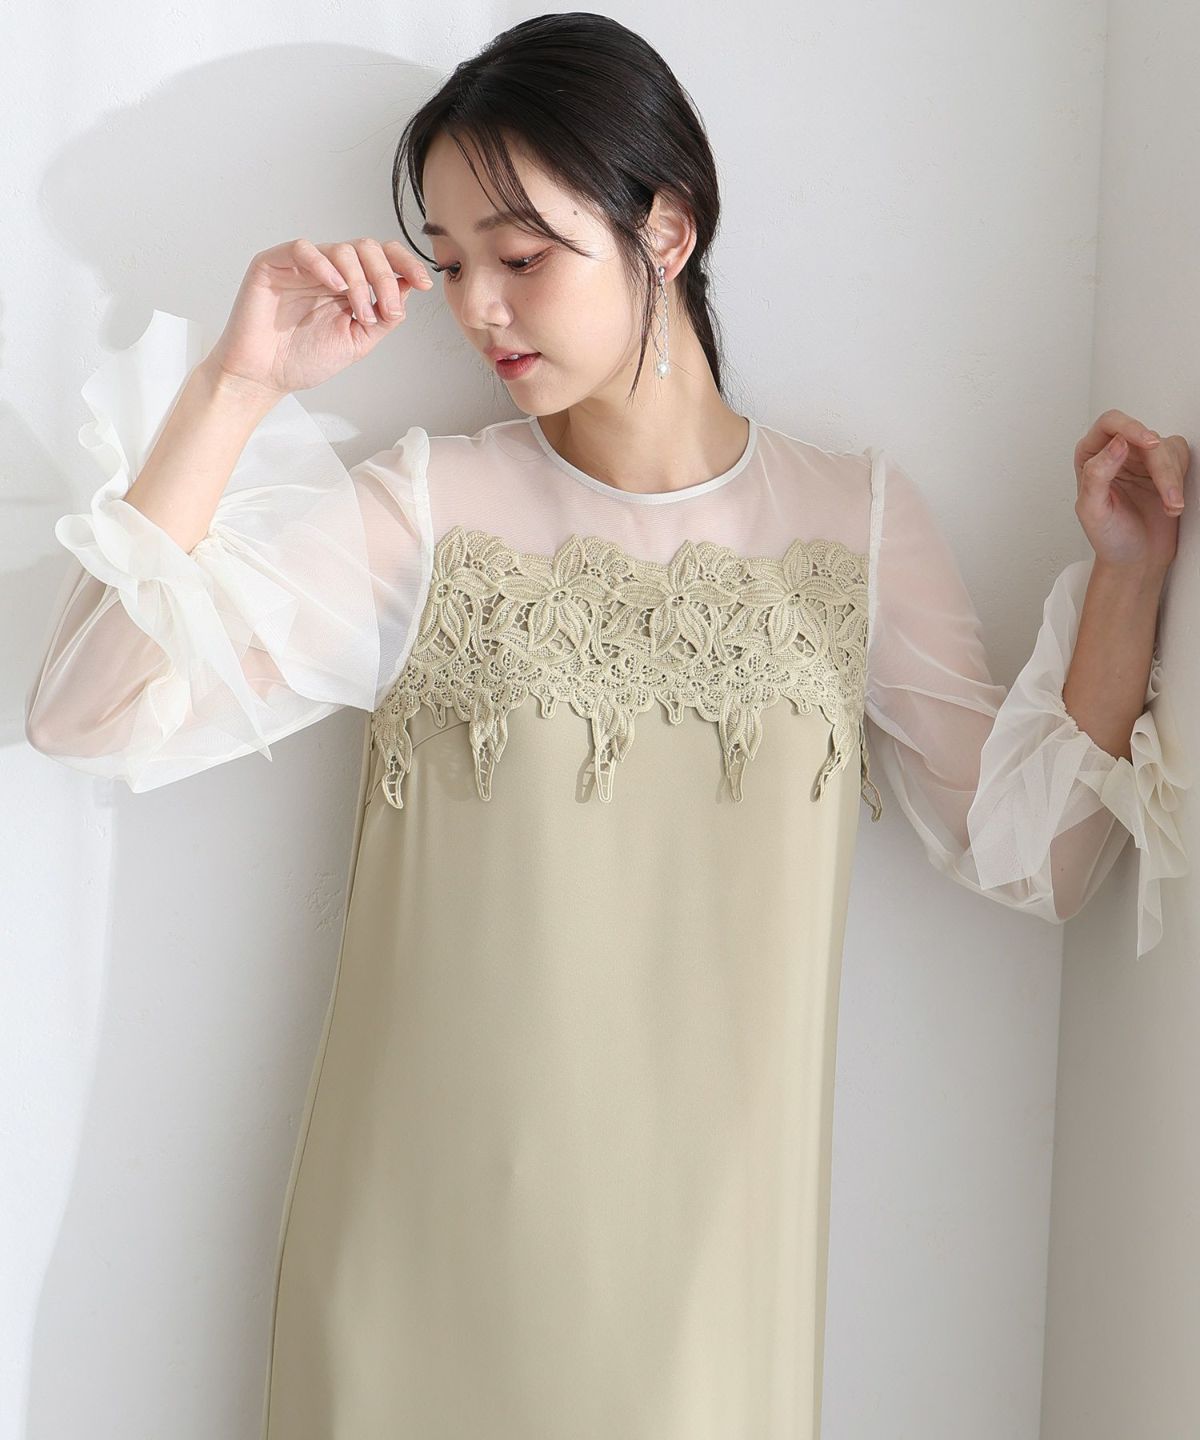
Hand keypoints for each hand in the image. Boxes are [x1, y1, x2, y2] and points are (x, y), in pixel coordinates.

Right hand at [203, 236, 434, 397]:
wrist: (264, 376)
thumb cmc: (304, 359)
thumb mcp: (358, 341)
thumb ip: (384, 316)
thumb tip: (409, 288)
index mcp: (349, 285)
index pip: (383, 258)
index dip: (406, 264)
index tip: (424, 283)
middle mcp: (329, 270)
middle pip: (368, 249)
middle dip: (385, 278)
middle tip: (387, 310)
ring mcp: (302, 265)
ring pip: (343, 249)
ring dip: (360, 281)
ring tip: (359, 312)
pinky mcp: (274, 264)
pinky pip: (303, 249)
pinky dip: (324, 264)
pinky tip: (335, 286)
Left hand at [1074, 410, 1189, 572]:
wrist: (1134, 558)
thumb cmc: (1109, 538)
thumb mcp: (1093, 510)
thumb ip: (1097, 474)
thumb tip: (1117, 443)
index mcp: (1090, 456)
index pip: (1110, 423)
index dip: (1130, 427)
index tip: (1148, 442)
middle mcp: (1115, 452)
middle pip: (1144, 435)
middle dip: (1160, 466)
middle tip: (1168, 492)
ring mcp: (1141, 459)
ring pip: (1166, 447)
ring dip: (1172, 478)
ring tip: (1170, 506)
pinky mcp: (1164, 468)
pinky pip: (1180, 457)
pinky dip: (1180, 480)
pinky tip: (1172, 503)